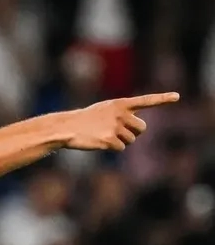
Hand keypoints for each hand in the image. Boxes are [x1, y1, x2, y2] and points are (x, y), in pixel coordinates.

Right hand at [63, 92, 179, 150]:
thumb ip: (123, 115)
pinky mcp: (109, 140)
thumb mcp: (105, 110)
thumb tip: (138, 129)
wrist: (67, 126)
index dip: (162, 99)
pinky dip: (112, 147)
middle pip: (142, 128)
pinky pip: (121, 148)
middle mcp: (120, 114)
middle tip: (119, 131)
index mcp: (120, 103)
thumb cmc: (87, 118)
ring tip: (104, 134)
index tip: (177, 97)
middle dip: (134, 132)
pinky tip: (100, 141)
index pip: (145, 100)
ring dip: (121, 140)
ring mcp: (115, 127)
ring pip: (131, 140)